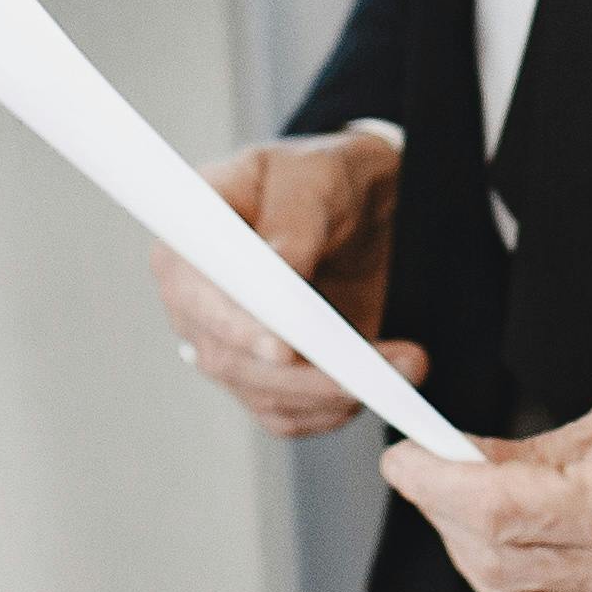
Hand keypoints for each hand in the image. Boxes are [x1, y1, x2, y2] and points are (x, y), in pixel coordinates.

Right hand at [156, 129, 416, 438]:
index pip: (193, 294)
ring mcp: (228, 347)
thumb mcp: (314, 177)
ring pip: (263, 395)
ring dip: (332, 392)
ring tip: (403, 366)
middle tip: (366, 370)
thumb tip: (279, 269)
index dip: (234, 325)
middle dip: (301, 373)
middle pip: (227, 359)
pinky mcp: (265, 379)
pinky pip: (290, 414)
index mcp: (188, 242)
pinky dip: (334, 409)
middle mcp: (197, 304)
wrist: (361, 208)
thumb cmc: (325, 179)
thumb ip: (294, 222)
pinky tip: (382, 385)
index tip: (283, 347)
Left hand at [387, 346, 591, 591]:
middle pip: (495, 560)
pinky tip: (503, 554)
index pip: (497, 506)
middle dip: (444, 516)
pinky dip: (507, 589)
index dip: (435, 485)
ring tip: (461, 510)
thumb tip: (455, 464)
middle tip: (425, 475)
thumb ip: (531, 452)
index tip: (404, 459)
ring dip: (468, 555)